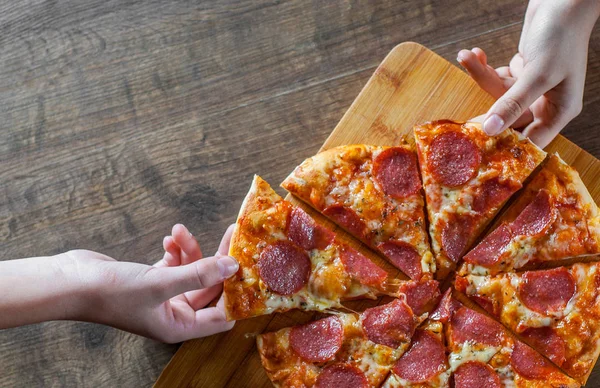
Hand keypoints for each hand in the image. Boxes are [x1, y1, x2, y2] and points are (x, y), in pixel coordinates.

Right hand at [60, 224, 237, 342]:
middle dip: (218, 261)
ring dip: (190, 250)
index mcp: (179, 325)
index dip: (236, 293)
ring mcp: (163, 295)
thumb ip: (198, 274)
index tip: (247, 267)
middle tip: (231, 234)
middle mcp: (174, 313)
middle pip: (209, 286)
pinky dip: (176, 250)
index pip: (222, 314)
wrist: (70, 281)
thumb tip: (232, 266)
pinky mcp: (152, 279)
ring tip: (180, 231)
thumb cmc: (111, 292)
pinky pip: (175, 263)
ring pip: (192, 271)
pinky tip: (170, 237)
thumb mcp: (160, 283)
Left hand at [457, 0, 599, 147]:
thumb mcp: (538, 74)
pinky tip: (475, 54)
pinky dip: (485, 67)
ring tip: (466, 56)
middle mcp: (546, 102)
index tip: (478, 147)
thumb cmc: (561, 35)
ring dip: (481, 75)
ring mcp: (532, 88)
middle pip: (509, 118)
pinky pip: (497, 78)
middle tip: (461, 113)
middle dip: (485, 108)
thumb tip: (491, 130)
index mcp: (560, 110)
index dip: (506, 145)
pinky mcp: (521, 73)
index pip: (530, 141)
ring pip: (499, 95)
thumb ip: (513, 103)